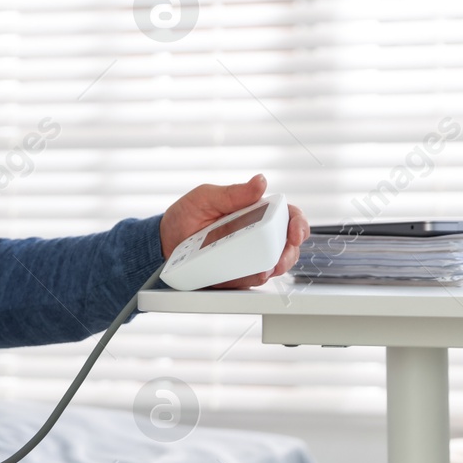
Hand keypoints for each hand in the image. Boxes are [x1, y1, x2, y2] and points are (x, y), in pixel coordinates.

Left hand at [159, 173, 308, 287]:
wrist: (165, 241)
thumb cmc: (187, 214)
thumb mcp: (206, 197)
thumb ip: (233, 193)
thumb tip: (260, 182)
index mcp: (256, 211)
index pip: (287, 216)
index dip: (298, 224)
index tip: (295, 232)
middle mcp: (257, 234)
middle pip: (287, 245)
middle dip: (289, 253)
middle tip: (279, 257)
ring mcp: (249, 255)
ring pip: (274, 265)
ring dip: (274, 268)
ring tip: (264, 268)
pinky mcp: (238, 274)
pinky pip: (251, 280)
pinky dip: (251, 278)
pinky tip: (246, 274)